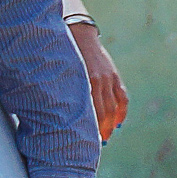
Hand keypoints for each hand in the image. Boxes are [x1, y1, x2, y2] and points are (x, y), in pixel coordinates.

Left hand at [68, 22, 128, 141]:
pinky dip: (121, 112)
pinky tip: (117, 122)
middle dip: (100, 131)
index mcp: (83, 83)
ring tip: (105, 137)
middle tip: (95, 145)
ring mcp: (108, 79)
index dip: (89, 129)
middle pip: (102, 114)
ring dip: (110, 125)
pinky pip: (122, 97)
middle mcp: (97, 82)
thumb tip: (54, 114)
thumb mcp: (61, 75)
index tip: (84, 142)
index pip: (89, 113)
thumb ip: (63, 92)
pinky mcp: (114, 75)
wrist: (78, 33)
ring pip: (113, 108)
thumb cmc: (64, 57)